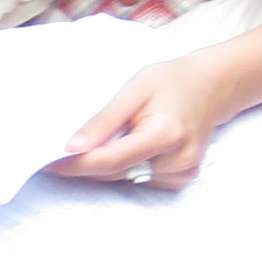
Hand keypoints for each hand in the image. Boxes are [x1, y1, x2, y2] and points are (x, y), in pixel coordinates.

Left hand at [50, 48, 241, 188]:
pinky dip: (126, 166)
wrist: (213, 86)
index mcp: (167, 134)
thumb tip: (72, 148)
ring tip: (111, 136)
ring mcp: (183, 172)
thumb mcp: (134, 90)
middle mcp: (178, 159)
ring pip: (125, 178)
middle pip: (115, 173)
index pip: (110, 161)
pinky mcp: (182, 177)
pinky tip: (132, 145)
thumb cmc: (173, 82)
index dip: (75, 164)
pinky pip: (140, 179)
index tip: (47, 161)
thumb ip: (104, 120)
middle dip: (86, 163)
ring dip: (106, 164)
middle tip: (65, 147)